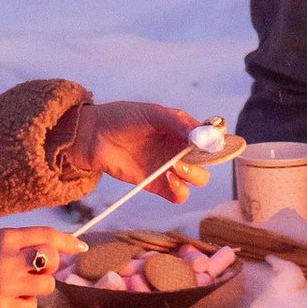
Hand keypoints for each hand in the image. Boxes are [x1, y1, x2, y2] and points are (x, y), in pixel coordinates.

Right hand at [0, 224, 80, 307]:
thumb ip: (26, 241)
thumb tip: (67, 248)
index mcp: (5, 237)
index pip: (46, 235)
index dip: (67, 241)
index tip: (80, 247)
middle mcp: (7, 259)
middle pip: (52, 260)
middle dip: (50, 266)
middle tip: (35, 271)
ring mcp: (4, 285)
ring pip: (46, 286)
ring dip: (37, 287)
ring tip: (18, 286)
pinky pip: (31, 307)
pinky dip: (25, 304)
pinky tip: (10, 300)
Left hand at [63, 100, 206, 202]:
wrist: (92, 136)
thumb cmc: (120, 118)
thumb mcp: (152, 113)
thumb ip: (179, 122)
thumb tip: (205, 134)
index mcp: (180, 127)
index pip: (208, 136)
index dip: (215, 140)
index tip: (211, 143)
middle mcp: (177, 148)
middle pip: (206, 161)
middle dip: (204, 161)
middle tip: (187, 156)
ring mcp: (167, 166)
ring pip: (196, 179)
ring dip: (193, 176)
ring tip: (176, 169)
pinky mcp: (155, 184)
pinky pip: (178, 194)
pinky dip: (180, 191)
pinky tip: (169, 182)